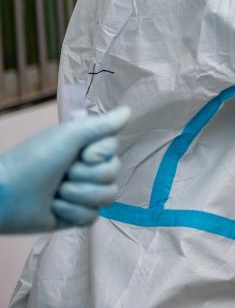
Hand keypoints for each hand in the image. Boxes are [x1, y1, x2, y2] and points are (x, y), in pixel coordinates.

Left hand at [0, 107, 130, 233]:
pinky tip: (54, 208)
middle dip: (86, 176)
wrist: (5, 194)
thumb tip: (129, 110)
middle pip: (114, 174)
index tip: (81, 154)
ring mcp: (83, 194)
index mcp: (86, 149)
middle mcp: (87, 169)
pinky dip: (72, 212)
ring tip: (57, 193)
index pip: (114, 151)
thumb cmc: (33, 160)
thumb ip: (101, 124)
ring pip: (108, 197)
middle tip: (63, 174)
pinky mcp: (76, 217)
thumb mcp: (68, 136)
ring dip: (79, 195)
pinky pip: (92, 217)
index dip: (100, 154)